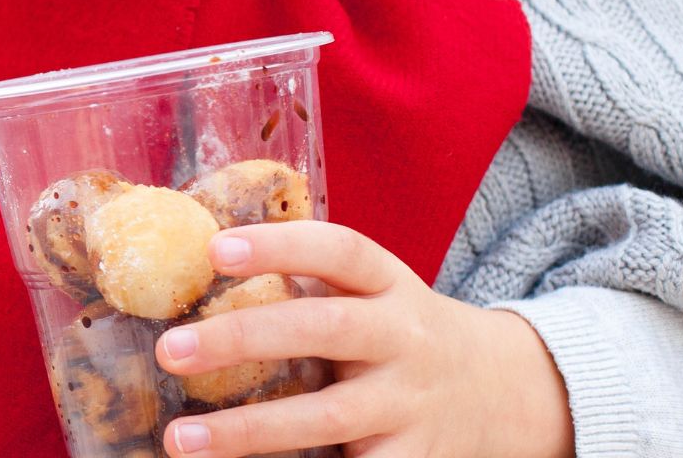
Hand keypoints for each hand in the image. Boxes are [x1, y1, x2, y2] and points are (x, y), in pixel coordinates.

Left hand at [155, 221, 574, 457]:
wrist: (510, 392)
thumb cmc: (404, 335)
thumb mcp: (377, 296)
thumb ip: (313, 285)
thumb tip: (200, 268)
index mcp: (390, 284)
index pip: (340, 251)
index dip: (280, 246)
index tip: (215, 249)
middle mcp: (405, 337)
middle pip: (325, 328)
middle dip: (245, 337)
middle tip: (172, 349)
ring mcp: (412, 403)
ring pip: (330, 415)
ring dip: (251, 430)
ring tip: (181, 438)